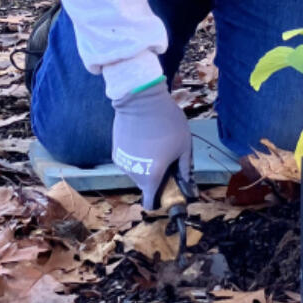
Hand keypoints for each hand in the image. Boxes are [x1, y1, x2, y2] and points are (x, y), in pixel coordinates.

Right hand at [111, 78, 194, 210]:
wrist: (141, 99)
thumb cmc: (167, 123)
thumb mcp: (184, 144)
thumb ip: (185, 167)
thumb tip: (188, 183)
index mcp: (151, 177)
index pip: (149, 204)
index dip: (158, 200)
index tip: (165, 190)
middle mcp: (133, 174)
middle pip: (144, 184)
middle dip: (154, 176)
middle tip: (164, 158)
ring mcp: (121, 162)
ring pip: (135, 170)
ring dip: (143, 163)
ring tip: (153, 143)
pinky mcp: (114, 149)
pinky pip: (127, 158)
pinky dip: (134, 154)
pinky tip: (142, 137)